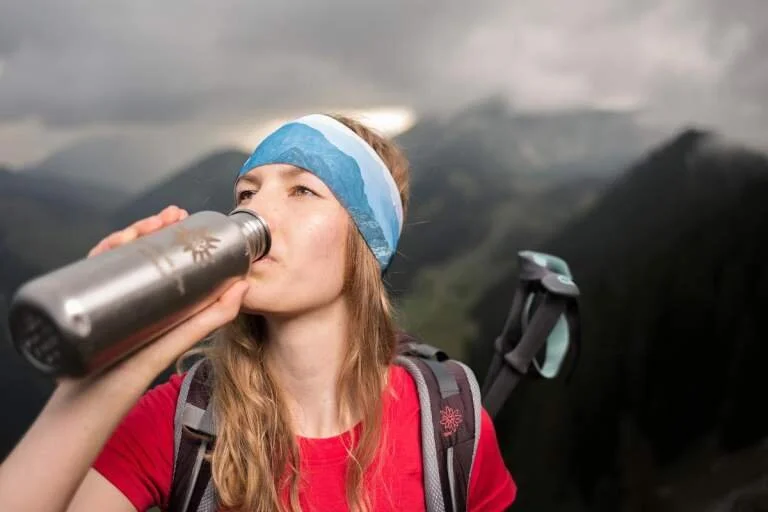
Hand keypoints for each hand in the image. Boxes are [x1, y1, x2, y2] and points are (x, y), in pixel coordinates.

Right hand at [71, 205, 249, 384]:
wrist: (87, 407)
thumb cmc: (131, 376)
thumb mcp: (178, 339)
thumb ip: (211, 317)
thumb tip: (244, 286)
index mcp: (148, 300)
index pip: (155, 255)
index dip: (164, 232)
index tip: (178, 216)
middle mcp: (124, 297)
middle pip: (132, 251)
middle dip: (146, 227)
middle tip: (167, 216)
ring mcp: (102, 300)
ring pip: (112, 257)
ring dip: (125, 235)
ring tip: (144, 227)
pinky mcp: (81, 307)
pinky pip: (90, 274)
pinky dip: (99, 255)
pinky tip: (107, 246)